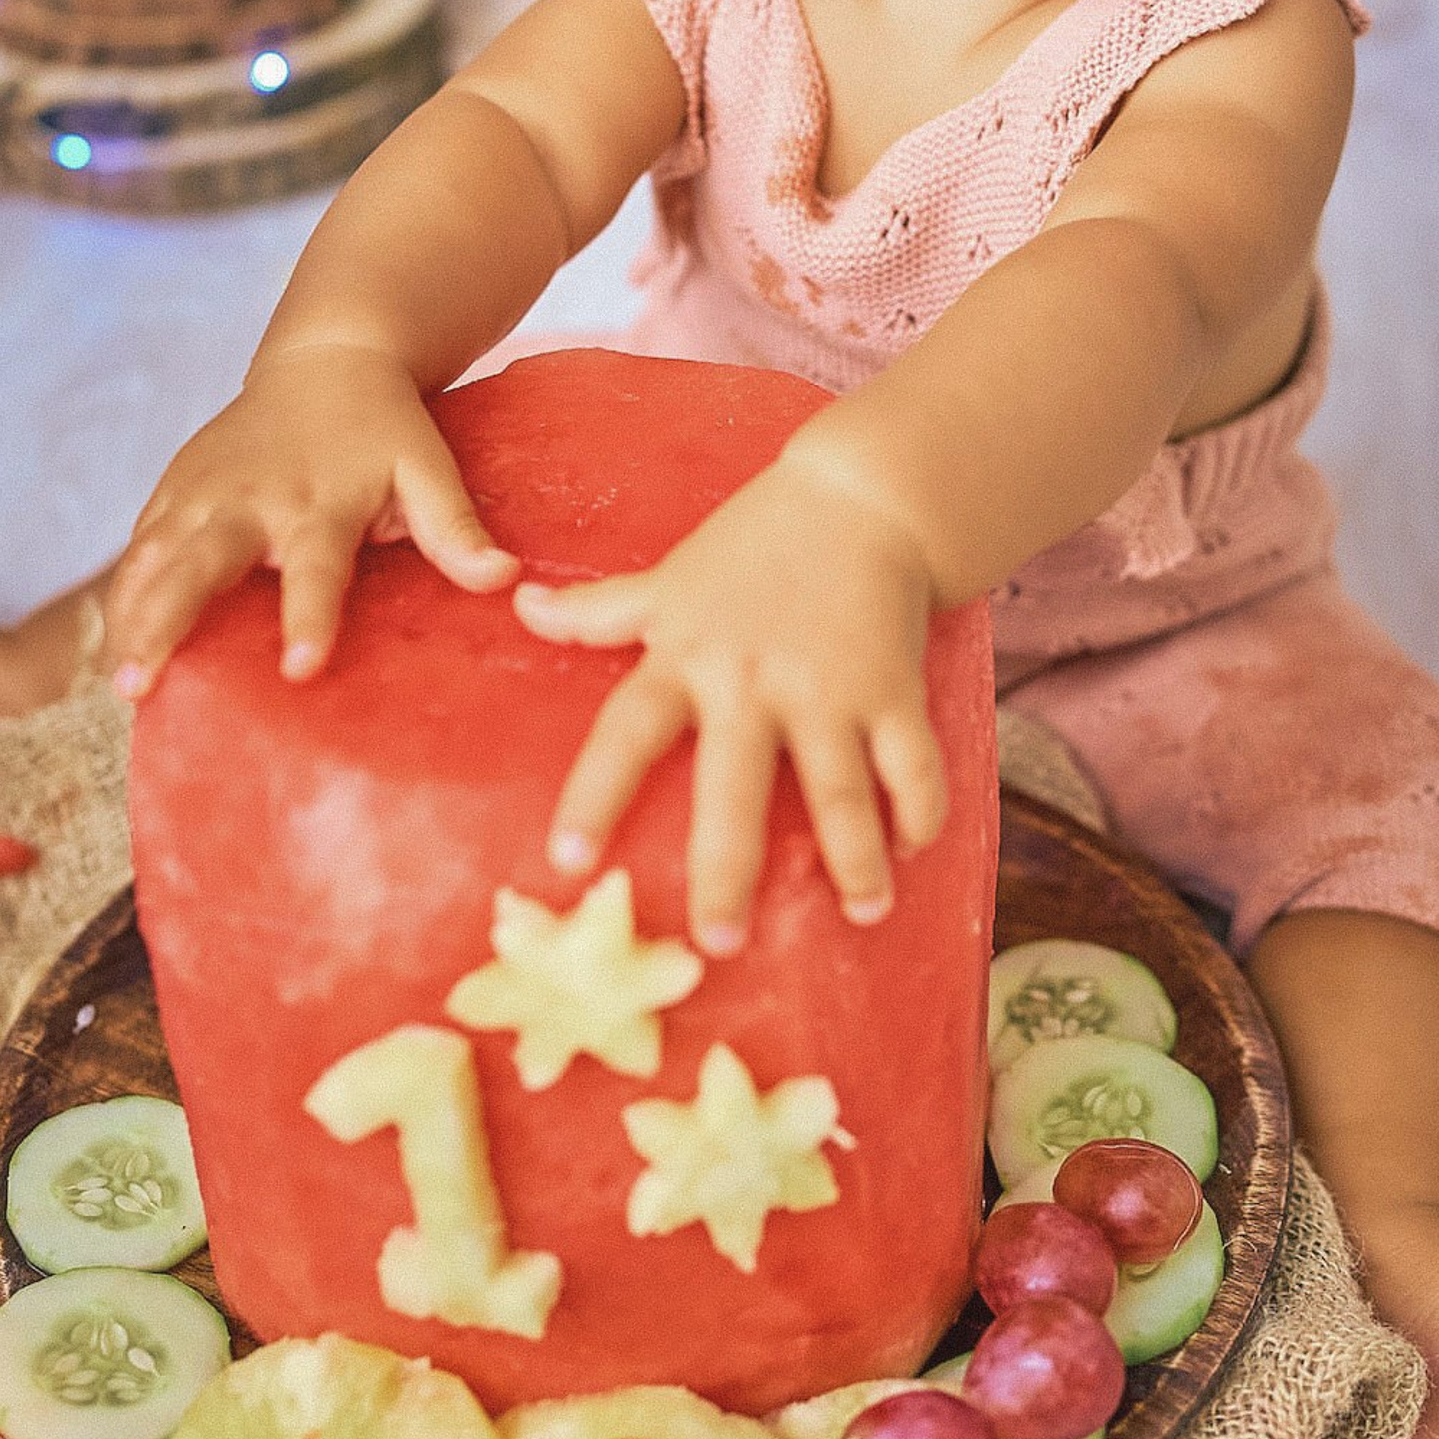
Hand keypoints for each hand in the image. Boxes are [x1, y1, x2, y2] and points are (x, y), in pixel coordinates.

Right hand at [105, 344, 515, 696]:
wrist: (328, 358)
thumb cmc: (384, 429)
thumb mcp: (428, 466)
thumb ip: (456, 526)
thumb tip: (503, 579)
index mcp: (318, 501)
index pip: (315, 568)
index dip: (309, 616)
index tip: (300, 667)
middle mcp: (251, 498)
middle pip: (200, 564)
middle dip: (166, 622)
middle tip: (140, 685)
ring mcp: (202, 493)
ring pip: (153, 558)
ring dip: (129, 618)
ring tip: (120, 683)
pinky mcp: (174, 490)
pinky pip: (138, 547)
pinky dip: (122, 594)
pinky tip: (111, 646)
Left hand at [513, 461, 948, 957]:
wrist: (859, 498)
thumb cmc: (753, 543)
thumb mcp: (670, 576)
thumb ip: (600, 609)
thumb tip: (519, 604)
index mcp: (687, 657)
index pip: (628, 731)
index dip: (594, 794)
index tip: (568, 857)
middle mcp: (752, 681)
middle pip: (734, 787)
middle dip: (727, 867)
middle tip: (720, 940)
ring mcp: (828, 689)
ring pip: (839, 789)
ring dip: (853, 857)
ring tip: (863, 912)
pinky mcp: (893, 688)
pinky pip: (913, 763)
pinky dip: (919, 810)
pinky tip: (913, 850)